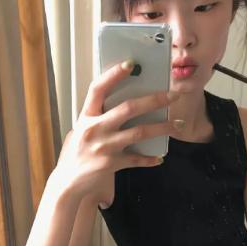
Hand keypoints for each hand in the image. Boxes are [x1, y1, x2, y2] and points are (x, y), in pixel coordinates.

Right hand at [50, 60, 182, 206]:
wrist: (67, 182)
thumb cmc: (76, 152)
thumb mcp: (82, 129)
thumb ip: (98, 117)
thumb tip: (126, 104)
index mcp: (86, 116)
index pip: (98, 89)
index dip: (113, 74)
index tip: (130, 63)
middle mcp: (95, 128)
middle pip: (129, 108)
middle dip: (155, 100)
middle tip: (174, 95)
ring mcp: (104, 147)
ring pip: (140, 132)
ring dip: (163, 128)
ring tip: (179, 125)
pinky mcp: (111, 164)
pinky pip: (136, 159)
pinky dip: (150, 159)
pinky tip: (160, 158)